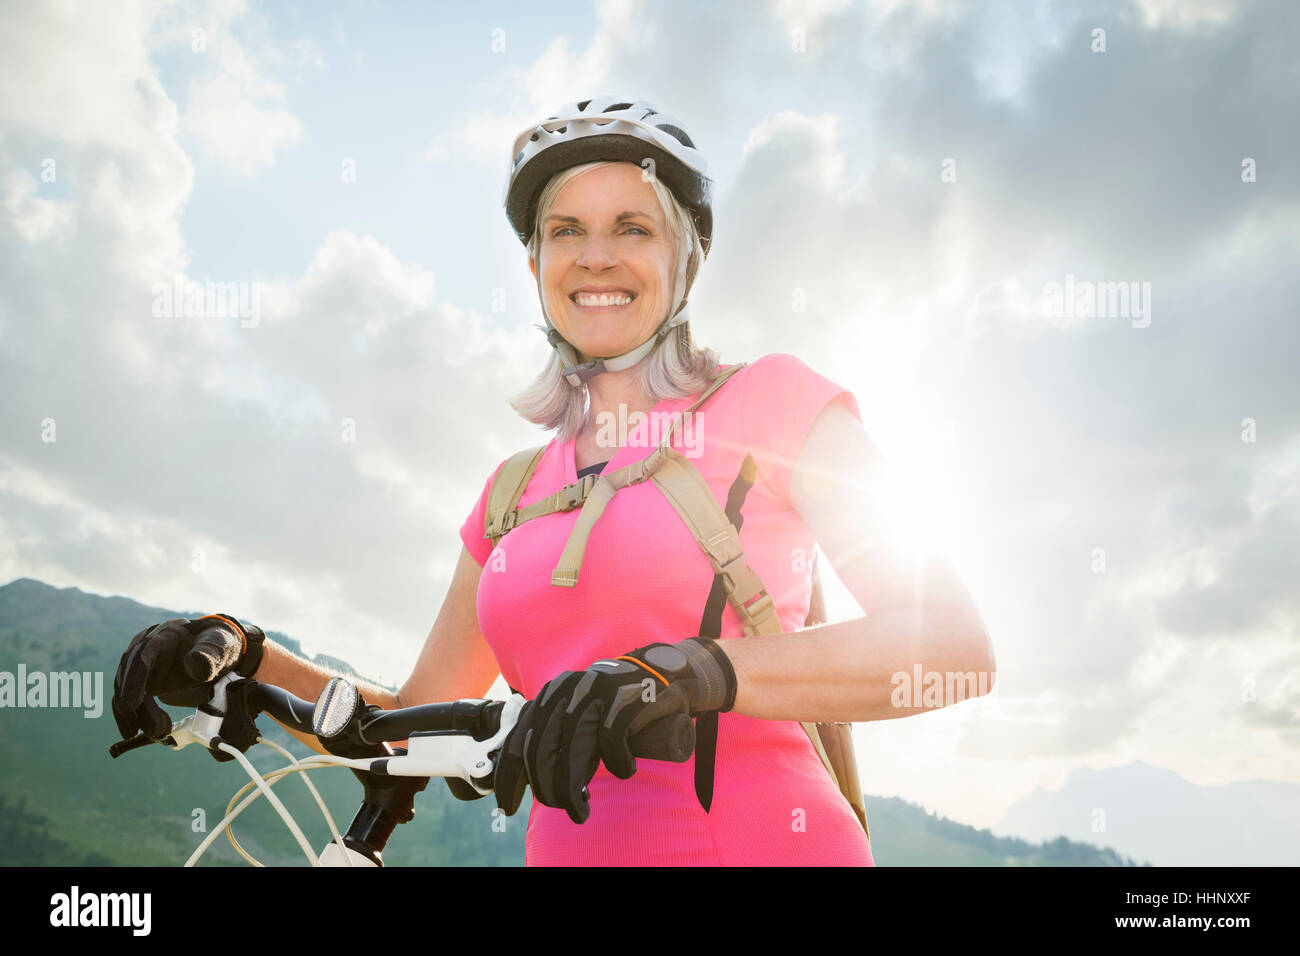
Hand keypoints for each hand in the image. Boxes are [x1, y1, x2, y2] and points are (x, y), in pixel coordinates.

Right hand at [111, 614, 264, 739]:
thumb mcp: (220, 647)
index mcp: (164, 636)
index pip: (141, 657)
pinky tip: (154, 730)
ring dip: (137, 716)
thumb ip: (210, 654)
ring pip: (125, 691)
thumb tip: (193, 664)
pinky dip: (137, 717)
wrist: (217, 651)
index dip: (133, 682)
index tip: (130, 706)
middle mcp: (145, 647)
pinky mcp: (141, 679)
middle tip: (155, 731)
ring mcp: (140, 663)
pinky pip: (131, 699)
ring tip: (159, 732)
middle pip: (128, 677)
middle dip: (137, 708)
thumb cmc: (218, 646)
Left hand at [493, 637, 735, 823]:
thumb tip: (531, 778)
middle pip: (543, 750)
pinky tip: (625, 770)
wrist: (661, 672)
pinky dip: (618, 763)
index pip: (519, 740)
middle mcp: (567, 689)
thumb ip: (554, 734)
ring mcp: (596, 691)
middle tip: (562, 809)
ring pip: (574, 750)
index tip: (507, 807)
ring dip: (573, 788)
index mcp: (550, 694)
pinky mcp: (625, 697)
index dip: (509, 777)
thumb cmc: (614, 704)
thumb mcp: (578, 712)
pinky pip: (612, 740)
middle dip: (547, 789)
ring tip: (581, 809)